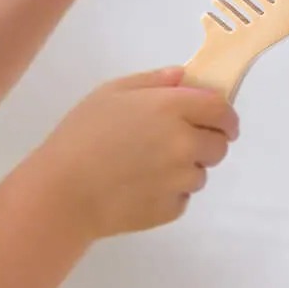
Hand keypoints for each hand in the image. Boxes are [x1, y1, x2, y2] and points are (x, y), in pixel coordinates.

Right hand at [29, 69, 239, 237]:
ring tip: (146, 168)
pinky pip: (182, 198)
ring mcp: (181, 180)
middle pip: (219, 145)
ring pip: (200, 173)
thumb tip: (184, 78)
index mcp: (172, 108)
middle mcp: (185, 143)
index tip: (220, 122)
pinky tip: (138, 188)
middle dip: (205, 143)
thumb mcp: (110, 93)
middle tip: (176, 144)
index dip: (225, 116)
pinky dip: (169, 194)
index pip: (221, 110)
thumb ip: (153, 82)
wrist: (63, 192)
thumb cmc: (81, 135)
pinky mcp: (172, 209)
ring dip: (184, 170)